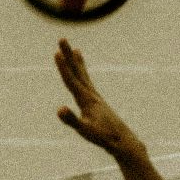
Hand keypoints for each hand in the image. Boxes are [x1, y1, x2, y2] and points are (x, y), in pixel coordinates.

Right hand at [54, 40, 146, 160]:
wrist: (123, 141)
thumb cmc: (104, 137)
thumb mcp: (85, 131)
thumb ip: (72, 120)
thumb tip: (59, 109)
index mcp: (86, 99)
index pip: (71, 80)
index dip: (62, 67)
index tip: (56, 52)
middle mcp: (92, 95)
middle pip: (77, 71)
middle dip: (68, 55)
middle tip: (62, 38)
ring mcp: (96, 98)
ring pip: (84, 76)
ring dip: (78, 63)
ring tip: (76, 50)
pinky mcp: (98, 104)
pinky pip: (89, 84)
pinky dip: (85, 76)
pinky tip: (84, 76)